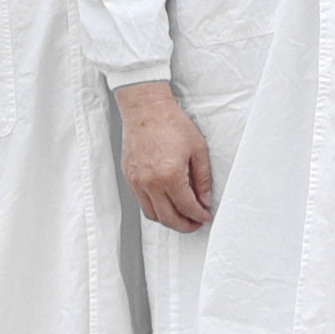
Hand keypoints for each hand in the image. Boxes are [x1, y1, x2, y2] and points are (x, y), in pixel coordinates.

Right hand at [116, 79, 216, 232]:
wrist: (146, 108)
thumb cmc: (171, 123)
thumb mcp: (197, 149)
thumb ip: (203, 178)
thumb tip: (204, 199)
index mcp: (170, 176)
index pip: (187, 207)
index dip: (199, 216)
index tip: (205, 216)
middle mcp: (150, 183)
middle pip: (168, 218)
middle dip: (184, 225)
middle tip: (195, 223)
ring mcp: (137, 182)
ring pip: (152, 214)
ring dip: (168, 220)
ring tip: (181, 216)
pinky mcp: (129, 177)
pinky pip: (141, 202)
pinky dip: (154, 208)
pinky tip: (165, 203)